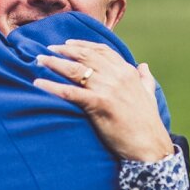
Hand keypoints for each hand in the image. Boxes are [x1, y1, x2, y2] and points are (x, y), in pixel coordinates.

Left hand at [33, 39, 174, 161]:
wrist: (150, 145)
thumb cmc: (148, 123)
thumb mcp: (149, 95)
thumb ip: (145, 78)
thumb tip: (144, 65)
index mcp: (127, 72)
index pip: (102, 51)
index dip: (82, 45)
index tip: (66, 44)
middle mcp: (117, 76)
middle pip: (85, 56)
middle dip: (63, 51)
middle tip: (46, 50)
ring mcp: (108, 89)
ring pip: (76, 70)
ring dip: (54, 63)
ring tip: (39, 60)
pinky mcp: (99, 104)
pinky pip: (70, 92)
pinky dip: (53, 86)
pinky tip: (38, 83)